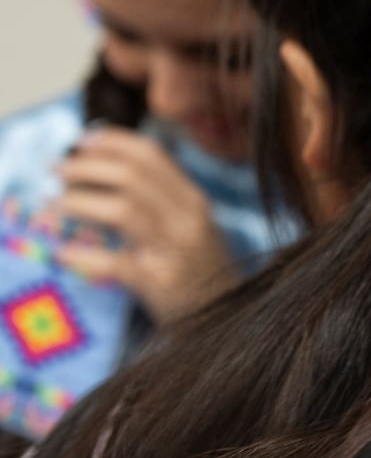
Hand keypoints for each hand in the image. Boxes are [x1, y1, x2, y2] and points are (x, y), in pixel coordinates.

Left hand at [54, 127, 237, 322]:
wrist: (226, 315)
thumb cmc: (199, 271)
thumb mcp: (189, 226)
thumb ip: (158, 198)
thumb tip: (106, 168)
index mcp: (193, 200)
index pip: (152, 155)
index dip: (112, 142)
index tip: (80, 141)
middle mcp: (188, 220)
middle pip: (132, 176)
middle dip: (86, 167)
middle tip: (57, 173)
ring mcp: (176, 251)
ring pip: (123, 210)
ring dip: (80, 202)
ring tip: (56, 206)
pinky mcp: (160, 283)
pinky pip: (115, 262)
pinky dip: (83, 256)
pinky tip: (65, 253)